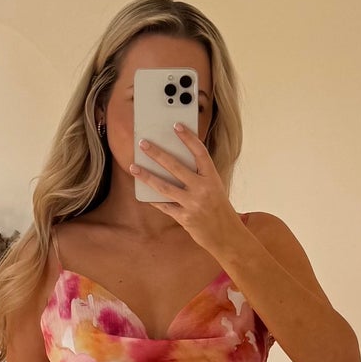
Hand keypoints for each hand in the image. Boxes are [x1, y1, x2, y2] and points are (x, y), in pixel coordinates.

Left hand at [130, 125, 243, 256]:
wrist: (227, 236)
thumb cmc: (219, 209)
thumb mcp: (214, 188)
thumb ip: (198, 176)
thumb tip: (172, 164)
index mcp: (213, 178)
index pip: (200, 152)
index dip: (188, 138)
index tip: (176, 125)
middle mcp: (203, 189)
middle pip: (176, 167)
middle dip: (157, 154)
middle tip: (143, 143)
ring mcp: (193, 204)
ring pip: (164, 187)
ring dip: (147, 176)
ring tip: (133, 167)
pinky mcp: (184, 218)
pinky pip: (164, 206)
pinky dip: (153, 199)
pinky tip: (142, 191)